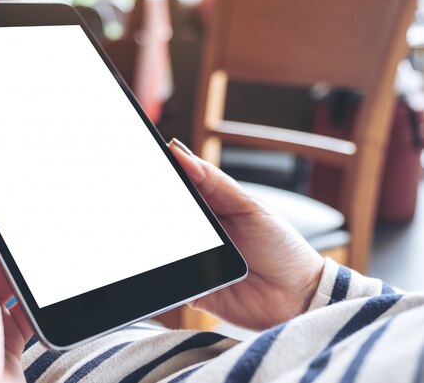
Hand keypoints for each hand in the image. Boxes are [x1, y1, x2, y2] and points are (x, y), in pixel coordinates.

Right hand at [169, 139, 324, 329]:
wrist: (299, 297)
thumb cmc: (282, 248)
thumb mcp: (250, 206)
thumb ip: (215, 181)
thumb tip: (181, 153)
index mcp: (212, 207)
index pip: (180, 186)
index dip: (165, 175)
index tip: (151, 163)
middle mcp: (198, 233)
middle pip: (166, 216)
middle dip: (158, 208)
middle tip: (156, 199)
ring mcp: (193, 261)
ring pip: (162, 247)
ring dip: (161, 240)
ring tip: (171, 233)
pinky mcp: (190, 289)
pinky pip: (168, 280)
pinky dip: (164, 272)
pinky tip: (169, 261)